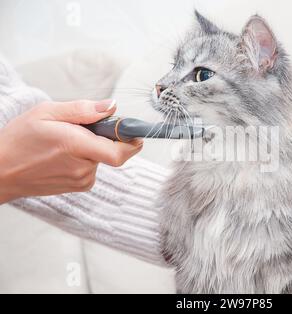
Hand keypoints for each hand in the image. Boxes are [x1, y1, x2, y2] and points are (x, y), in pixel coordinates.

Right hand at [0, 99, 142, 203]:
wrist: (1, 171)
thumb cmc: (19, 141)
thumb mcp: (46, 113)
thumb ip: (83, 110)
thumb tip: (111, 106)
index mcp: (76, 147)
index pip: (120, 152)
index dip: (132, 140)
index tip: (133, 130)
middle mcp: (83, 168)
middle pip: (113, 150)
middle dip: (105, 136)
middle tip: (83, 128)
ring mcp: (82, 180)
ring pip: (102, 157)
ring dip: (93, 147)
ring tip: (65, 141)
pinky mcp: (79, 186)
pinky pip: (93, 167)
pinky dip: (86, 157)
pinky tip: (64, 154)